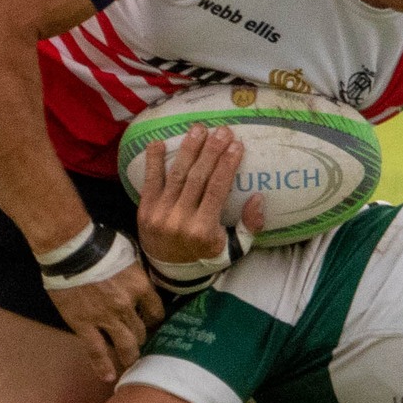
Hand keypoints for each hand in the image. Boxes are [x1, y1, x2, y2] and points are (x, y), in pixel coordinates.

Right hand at [46, 259, 162, 383]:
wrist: (70, 249)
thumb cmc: (99, 244)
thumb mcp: (128, 253)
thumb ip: (136, 273)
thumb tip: (141, 281)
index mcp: (141, 286)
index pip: (157, 312)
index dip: (156, 322)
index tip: (154, 326)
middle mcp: (127, 306)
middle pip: (142, 331)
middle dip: (143, 339)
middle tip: (142, 346)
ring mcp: (106, 318)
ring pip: (125, 345)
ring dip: (130, 355)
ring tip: (131, 364)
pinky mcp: (84, 325)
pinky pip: (96, 350)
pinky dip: (103, 365)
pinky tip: (108, 376)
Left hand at [136, 127, 265, 265]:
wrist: (168, 273)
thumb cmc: (205, 257)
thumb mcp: (233, 249)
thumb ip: (250, 226)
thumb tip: (258, 198)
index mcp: (203, 231)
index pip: (217, 190)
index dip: (227, 165)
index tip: (237, 145)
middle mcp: (180, 220)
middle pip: (198, 178)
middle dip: (211, 151)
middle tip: (222, 130)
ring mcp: (160, 214)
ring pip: (176, 175)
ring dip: (188, 149)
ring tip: (198, 129)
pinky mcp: (144, 210)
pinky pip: (150, 181)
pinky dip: (153, 161)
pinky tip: (158, 142)